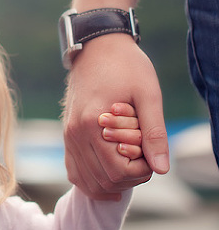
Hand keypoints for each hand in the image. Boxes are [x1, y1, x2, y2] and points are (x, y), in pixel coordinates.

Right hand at [63, 35, 167, 199]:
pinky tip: (110, 181)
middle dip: (130, 177)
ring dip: (113, 182)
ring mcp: (68, 136)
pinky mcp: (68, 134)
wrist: (97, 47)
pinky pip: (74, 171)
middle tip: (144, 156)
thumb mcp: (148, 95)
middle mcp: (75, 134)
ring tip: (130, 164)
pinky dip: (91, 182)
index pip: (119, 172)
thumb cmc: (126, 66)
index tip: (151, 149)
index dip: (142, 169)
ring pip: (87, 181)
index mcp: (92, 125)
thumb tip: (162, 168)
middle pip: (103, 181)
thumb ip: (154, 133)